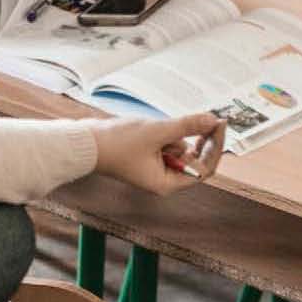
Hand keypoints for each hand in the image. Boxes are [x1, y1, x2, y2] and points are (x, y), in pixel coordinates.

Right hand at [91, 111, 226, 195]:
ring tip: (153, 129)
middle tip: (206, 117)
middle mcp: (163, 178)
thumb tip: (212, 120)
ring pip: (179, 146)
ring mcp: (155, 166)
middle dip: (196, 138)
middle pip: (194, 158)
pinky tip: (147, 128)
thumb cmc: (116, 144)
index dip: (213, 146)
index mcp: (167, 183)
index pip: (203, 168)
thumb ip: (187, 126)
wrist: (83, 143)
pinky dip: (163, 132)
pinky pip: (166, 141)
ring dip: (173, 133)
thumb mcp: (156, 132)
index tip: (218, 124)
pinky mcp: (147, 154)